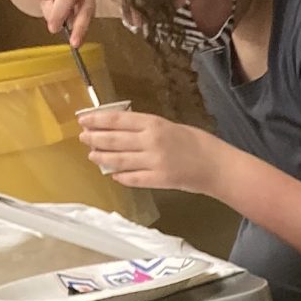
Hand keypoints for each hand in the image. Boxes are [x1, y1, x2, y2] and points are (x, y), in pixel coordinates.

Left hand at [78, 108, 225, 195]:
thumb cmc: (197, 142)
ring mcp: (153, 163)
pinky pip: (133, 178)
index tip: (83, 119)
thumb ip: (147, 128)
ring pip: (119, 160)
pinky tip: (112, 174)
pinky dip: (121, 176)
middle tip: (83, 137)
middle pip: (114, 139)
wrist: (217, 166)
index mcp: (153, 124)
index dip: (97, 120)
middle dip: (95, 138)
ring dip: (102, 157)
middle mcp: (150, 142)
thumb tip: (122, 130)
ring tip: (92, 155)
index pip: (117, 120)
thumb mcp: (170, 126)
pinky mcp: (158, 180)